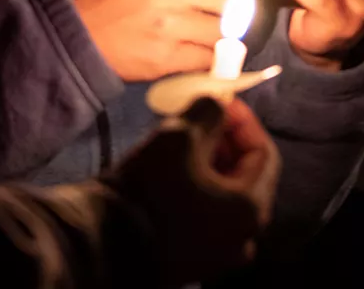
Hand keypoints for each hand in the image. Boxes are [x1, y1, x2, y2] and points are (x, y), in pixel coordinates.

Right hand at [72, 0, 282, 81]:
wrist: (73, 32)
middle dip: (243, 9)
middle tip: (238, 13)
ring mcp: (171, 24)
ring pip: (227, 32)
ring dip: (228, 36)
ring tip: (214, 34)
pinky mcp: (167, 57)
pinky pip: (210, 58)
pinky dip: (211, 57)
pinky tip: (197, 51)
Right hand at [108, 96, 280, 287]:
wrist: (100, 243)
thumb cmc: (148, 188)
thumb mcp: (180, 135)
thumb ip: (209, 111)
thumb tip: (217, 104)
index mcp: (251, 210)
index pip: (263, 153)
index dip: (243, 121)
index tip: (221, 101)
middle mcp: (244, 238)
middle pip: (246, 177)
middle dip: (227, 142)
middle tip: (203, 119)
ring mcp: (219, 255)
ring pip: (225, 198)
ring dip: (211, 165)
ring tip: (185, 143)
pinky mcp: (193, 262)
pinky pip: (207, 217)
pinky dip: (199, 191)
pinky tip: (174, 174)